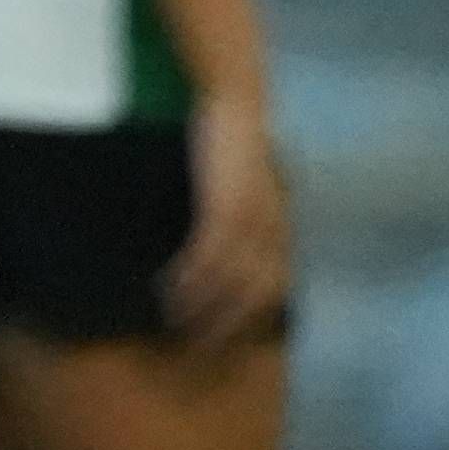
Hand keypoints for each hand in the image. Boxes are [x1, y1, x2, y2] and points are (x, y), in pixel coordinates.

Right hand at [162, 91, 293, 347]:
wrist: (235, 101)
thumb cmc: (229, 142)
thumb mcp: (240, 186)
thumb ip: (232, 217)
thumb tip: (206, 250)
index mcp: (280, 232)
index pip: (273, 295)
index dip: (248, 324)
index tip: (220, 344)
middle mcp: (274, 233)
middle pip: (255, 299)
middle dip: (226, 327)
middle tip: (193, 348)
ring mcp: (254, 221)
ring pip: (231, 284)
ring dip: (202, 310)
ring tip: (171, 325)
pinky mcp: (228, 205)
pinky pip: (210, 256)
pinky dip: (191, 280)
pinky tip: (168, 291)